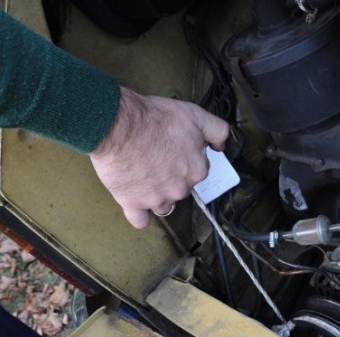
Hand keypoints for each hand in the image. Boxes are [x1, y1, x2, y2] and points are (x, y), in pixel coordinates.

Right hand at [89, 87, 229, 227]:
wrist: (119, 126)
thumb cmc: (155, 119)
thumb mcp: (195, 115)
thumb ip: (216, 131)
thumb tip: (221, 147)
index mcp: (197, 170)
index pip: (197, 169)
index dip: (185, 157)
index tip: (172, 147)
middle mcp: (180, 189)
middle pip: (180, 187)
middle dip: (171, 176)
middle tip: (154, 156)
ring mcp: (157, 199)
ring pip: (163, 204)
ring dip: (157, 194)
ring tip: (143, 175)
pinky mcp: (133, 204)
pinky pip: (140, 219)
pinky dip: (140, 214)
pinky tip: (136, 202)